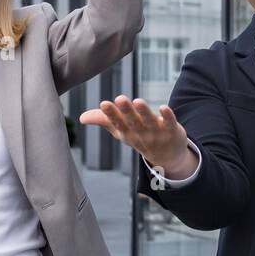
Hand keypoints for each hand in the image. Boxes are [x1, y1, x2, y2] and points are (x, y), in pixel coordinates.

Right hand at [80, 96, 195, 178]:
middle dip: (126, 111)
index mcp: (127, 133)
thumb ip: (104, 121)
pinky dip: (167, 116)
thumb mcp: (121, 131)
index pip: (118, 123)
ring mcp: (157, 133)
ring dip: (144, 112)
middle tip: (119, 98)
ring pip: (150, 121)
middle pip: (133, 122)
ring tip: (137, 101)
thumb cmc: (140, 138)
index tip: (103, 103)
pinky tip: (164, 107)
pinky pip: (170, 122)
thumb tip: (82, 117)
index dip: (111, 114)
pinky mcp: (172, 130)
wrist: (168, 157)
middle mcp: (141, 133)